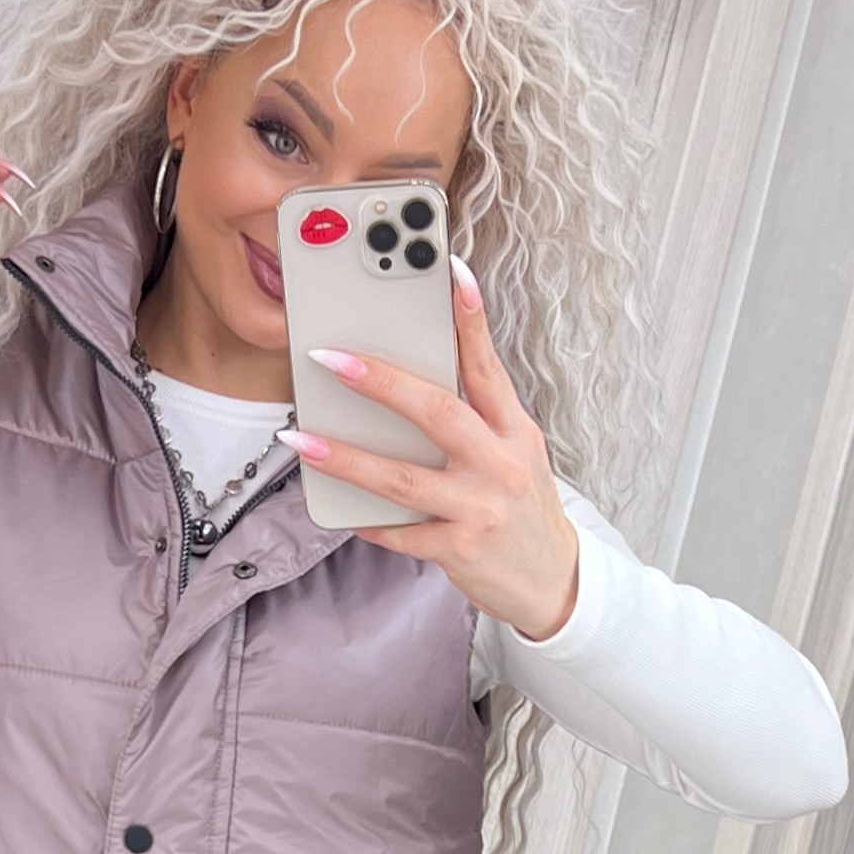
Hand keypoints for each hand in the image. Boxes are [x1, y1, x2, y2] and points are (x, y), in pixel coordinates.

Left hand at [290, 261, 581, 639]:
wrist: (552, 581)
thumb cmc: (522, 508)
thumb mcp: (516, 453)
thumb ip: (476, 418)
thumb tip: (411, 378)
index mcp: (515, 431)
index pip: (488, 366)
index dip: (470, 318)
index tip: (450, 272)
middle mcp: (501, 466)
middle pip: (437, 413)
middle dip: (380, 382)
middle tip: (331, 358)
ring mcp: (481, 510)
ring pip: (403, 479)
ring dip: (346, 457)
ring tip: (300, 437)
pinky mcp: (460, 551)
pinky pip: (401, 533)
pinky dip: (367, 521)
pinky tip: (338, 508)